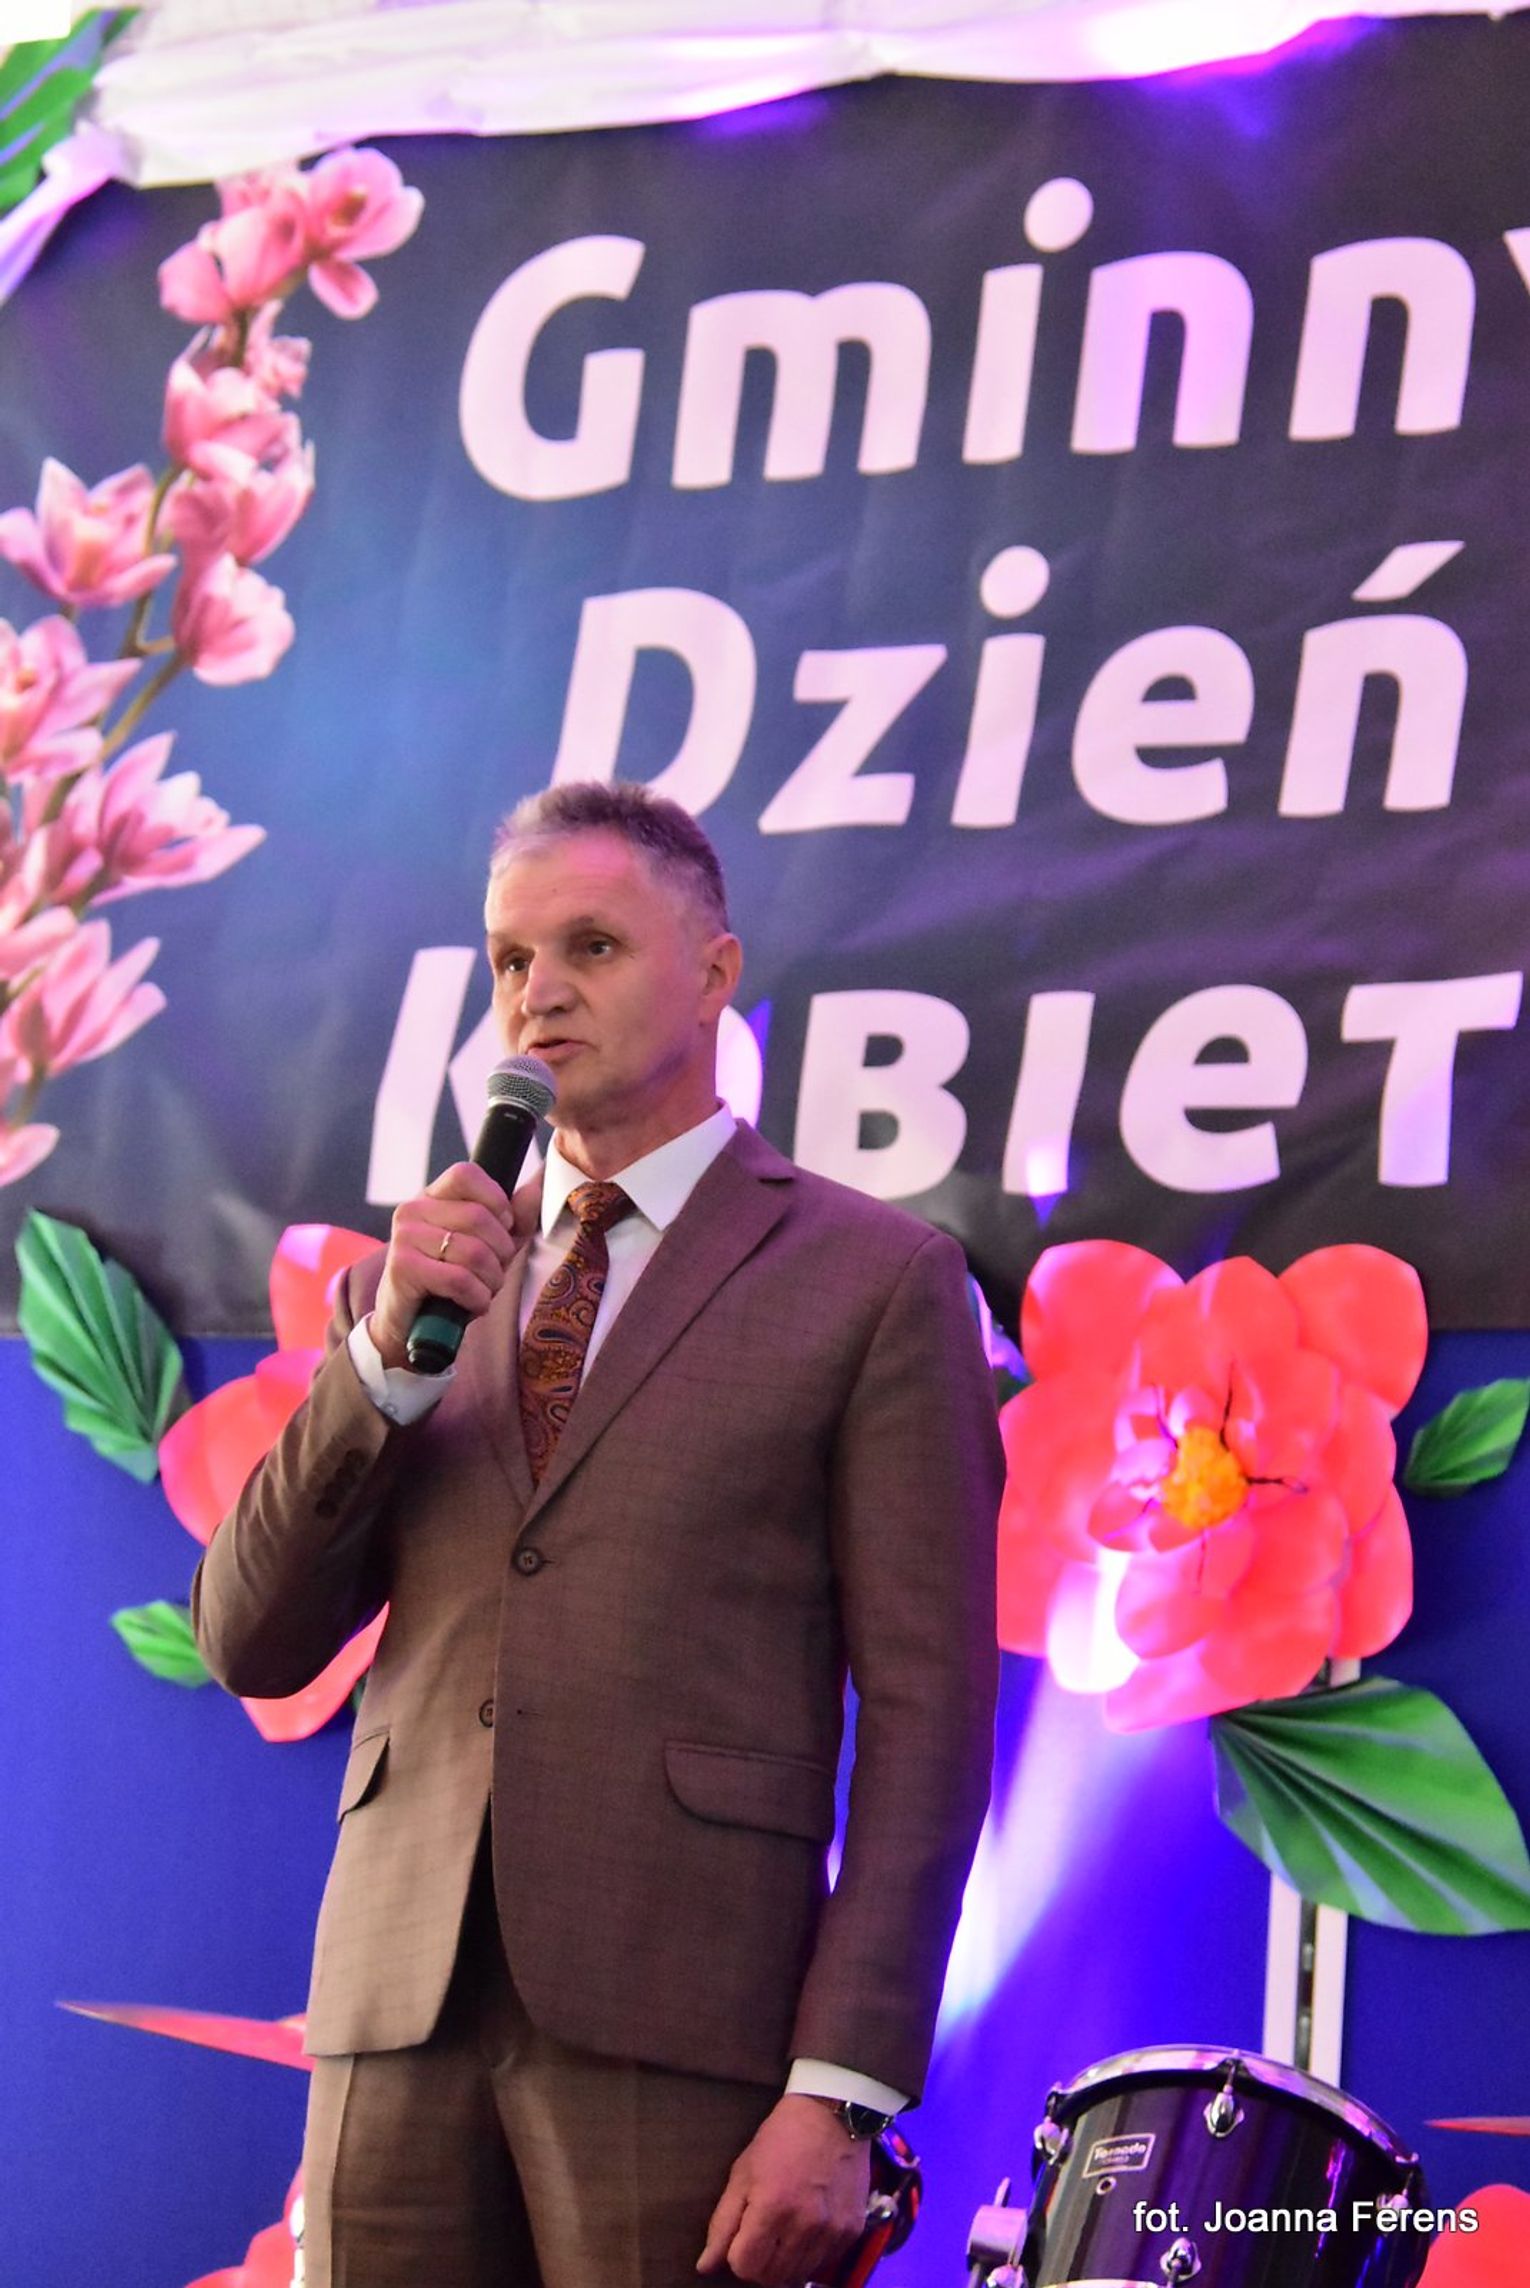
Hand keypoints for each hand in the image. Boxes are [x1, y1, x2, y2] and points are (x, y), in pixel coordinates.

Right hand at [370, 1162, 523, 1367]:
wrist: (410, 1324)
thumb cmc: (452, 1282)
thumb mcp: (490, 1247)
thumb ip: (515, 1219)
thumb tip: (538, 1187)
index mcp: (433, 1197)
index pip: (466, 1174)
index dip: (496, 1200)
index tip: (504, 1226)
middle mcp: (413, 1210)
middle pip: (478, 1217)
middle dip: (501, 1252)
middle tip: (495, 1272)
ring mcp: (404, 1237)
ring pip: (473, 1251)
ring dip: (491, 1280)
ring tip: (483, 1291)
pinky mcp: (402, 1268)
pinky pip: (458, 1279)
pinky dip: (477, 1298)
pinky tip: (472, 1304)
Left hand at [697, 2095, 870, 2286]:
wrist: (832, 2115)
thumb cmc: (780, 2139)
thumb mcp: (743, 2173)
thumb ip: (723, 2223)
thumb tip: (705, 2266)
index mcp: (772, 2207)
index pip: (745, 2267)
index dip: (737, 2256)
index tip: (742, 2239)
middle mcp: (805, 2224)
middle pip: (771, 2277)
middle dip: (759, 2264)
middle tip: (762, 2238)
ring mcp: (832, 2230)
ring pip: (798, 2276)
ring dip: (785, 2264)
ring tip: (784, 2234)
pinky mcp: (852, 2230)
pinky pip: (824, 2264)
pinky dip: (811, 2257)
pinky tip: (807, 2231)